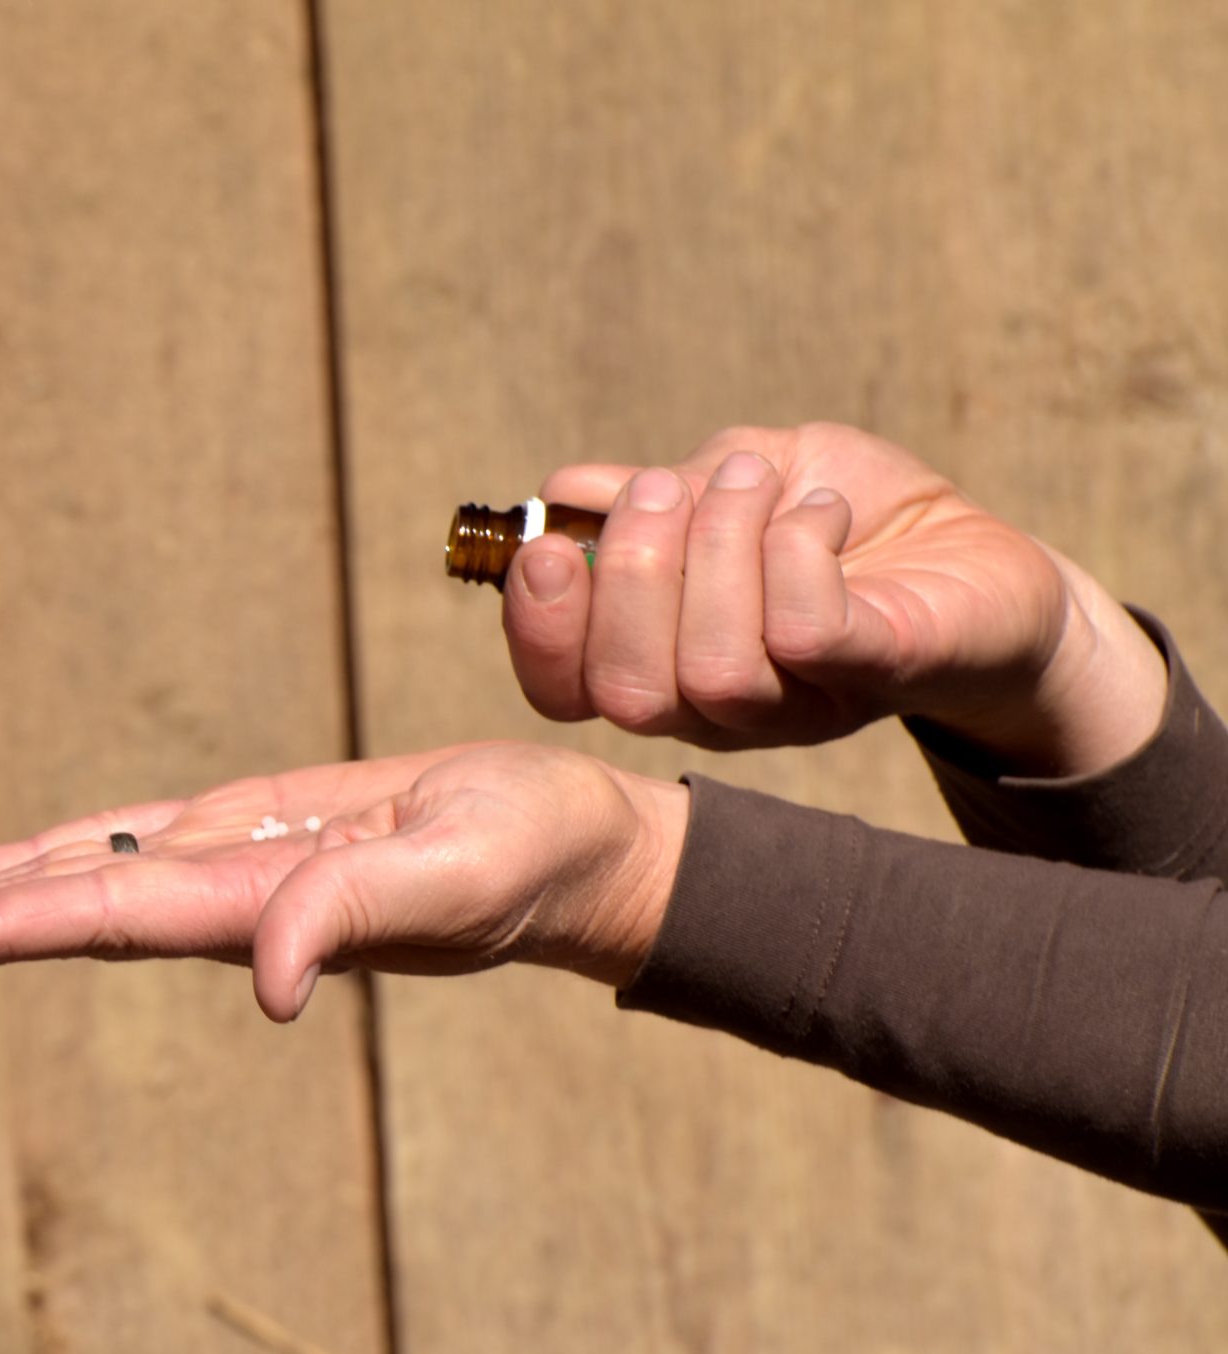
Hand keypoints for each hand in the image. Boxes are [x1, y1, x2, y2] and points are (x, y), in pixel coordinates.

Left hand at [0, 743, 688, 1019]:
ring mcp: (229, 869)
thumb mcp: (456, 872)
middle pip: (49, 915)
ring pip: (76, 883)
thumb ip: (357, 913)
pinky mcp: (254, 832)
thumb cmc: (531, 858)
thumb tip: (267, 987)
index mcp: (248, 910)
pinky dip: (52, 858)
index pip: (86, 918)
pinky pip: (130, 846)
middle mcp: (217, 900)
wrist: (573, 849)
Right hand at [501, 423, 1165, 775]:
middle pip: (626, 689)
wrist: (982, 557)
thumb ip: (647, 495)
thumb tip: (564, 493)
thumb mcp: (730, 482)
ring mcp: (797, 703)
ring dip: (720, 546)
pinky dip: (793, 550)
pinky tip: (818, 514)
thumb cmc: (847, 520)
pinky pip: (804, 633)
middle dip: (633, 574)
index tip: (546, 546)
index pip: (562, 688)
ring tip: (756, 480)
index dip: (538, 629)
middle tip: (670, 487)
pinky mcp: (876, 672)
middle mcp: (717, 706)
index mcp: (661, 662)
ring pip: (712, 667)